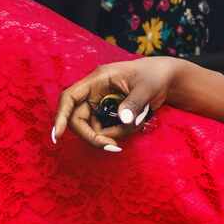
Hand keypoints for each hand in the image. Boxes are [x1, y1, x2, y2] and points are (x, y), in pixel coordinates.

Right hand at [51, 56, 185, 151]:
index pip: (70, 97)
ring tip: (138, 123)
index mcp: (97, 80)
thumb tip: (123, 119)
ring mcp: (100, 104)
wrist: (165, 79)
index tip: (58, 136)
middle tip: (114, 147)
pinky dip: (120, 133)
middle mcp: (94, 92)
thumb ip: (134, 103)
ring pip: (94, 128)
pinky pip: (106, 131)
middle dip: (93, 136)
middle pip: (79, 119)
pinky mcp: (108, 114)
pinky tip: (137, 123)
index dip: (61, 116)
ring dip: (113, 134)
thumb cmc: (154, 76)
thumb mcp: (147, 88)